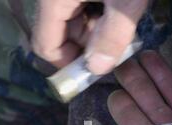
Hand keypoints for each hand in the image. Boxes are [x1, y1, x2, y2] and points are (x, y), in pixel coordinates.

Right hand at [33, 0, 148, 73]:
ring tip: (125, 23)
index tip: (96, 70)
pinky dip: (101, 14)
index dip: (68, 64)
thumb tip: (97, 69)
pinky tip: (120, 9)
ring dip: (99, 31)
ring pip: (75, 21)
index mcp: (53, 0)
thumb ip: (112, 36)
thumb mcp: (125, 1)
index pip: (46, 45)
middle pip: (61, 34)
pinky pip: (83, 6)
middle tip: (121, 46)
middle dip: (90, 46)